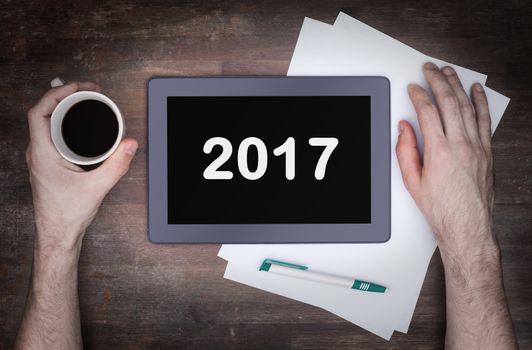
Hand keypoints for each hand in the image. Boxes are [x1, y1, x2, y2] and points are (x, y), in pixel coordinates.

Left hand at [26, 82, 137, 251]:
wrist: (57, 234)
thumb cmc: (67, 214)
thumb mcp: (97, 187)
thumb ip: (116, 165)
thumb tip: (130, 144)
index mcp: (43, 154)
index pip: (39, 112)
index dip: (56, 94)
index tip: (76, 87)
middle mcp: (38, 153)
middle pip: (44, 112)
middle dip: (65, 96)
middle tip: (87, 90)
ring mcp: (41, 158)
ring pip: (47, 123)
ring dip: (64, 108)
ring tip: (85, 101)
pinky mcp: (48, 163)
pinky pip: (52, 134)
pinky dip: (66, 123)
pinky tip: (80, 125)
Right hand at [396, 62, 497, 262]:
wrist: (467, 225)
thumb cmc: (441, 208)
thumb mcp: (412, 181)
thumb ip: (405, 151)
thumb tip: (404, 129)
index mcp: (439, 152)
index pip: (428, 112)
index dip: (419, 95)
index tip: (413, 88)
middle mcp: (461, 145)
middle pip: (449, 102)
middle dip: (438, 81)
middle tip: (430, 69)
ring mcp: (477, 147)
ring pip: (467, 107)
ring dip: (457, 86)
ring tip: (449, 72)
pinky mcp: (487, 152)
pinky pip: (484, 120)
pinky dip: (480, 102)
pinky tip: (476, 91)